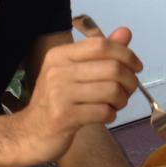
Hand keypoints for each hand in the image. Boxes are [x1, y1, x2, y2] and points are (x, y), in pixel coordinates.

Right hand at [14, 27, 142, 163]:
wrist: (29, 133)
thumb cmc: (56, 101)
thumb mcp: (75, 71)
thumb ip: (101, 53)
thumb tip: (125, 32)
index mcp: (60, 55)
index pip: (101, 44)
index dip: (126, 54)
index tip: (136, 67)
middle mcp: (57, 71)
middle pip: (112, 68)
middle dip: (130, 81)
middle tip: (129, 90)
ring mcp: (59, 94)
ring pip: (111, 90)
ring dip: (122, 99)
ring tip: (116, 104)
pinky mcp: (63, 117)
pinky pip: (103, 111)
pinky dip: (111, 114)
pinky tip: (105, 115)